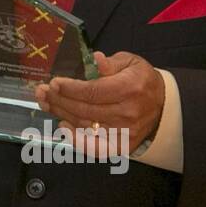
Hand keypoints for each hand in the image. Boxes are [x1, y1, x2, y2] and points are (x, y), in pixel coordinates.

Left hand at [34, 50, 164, 156]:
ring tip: (46, 103)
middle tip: (42, 92)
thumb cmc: (141, 80)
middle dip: (59, 100)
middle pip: (84, 109)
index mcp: (129, 88)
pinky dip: (77, 139)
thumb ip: (111, 63)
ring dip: (61, 114)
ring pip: (85, 125)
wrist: (163, 105)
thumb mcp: (130, 62)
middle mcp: (127, 113)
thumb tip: (95, 59)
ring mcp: (125, 132)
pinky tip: (63, 127)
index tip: (54, 83)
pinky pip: (95, 147)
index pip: (93, 92)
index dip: (70, 89)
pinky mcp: (123, 146)